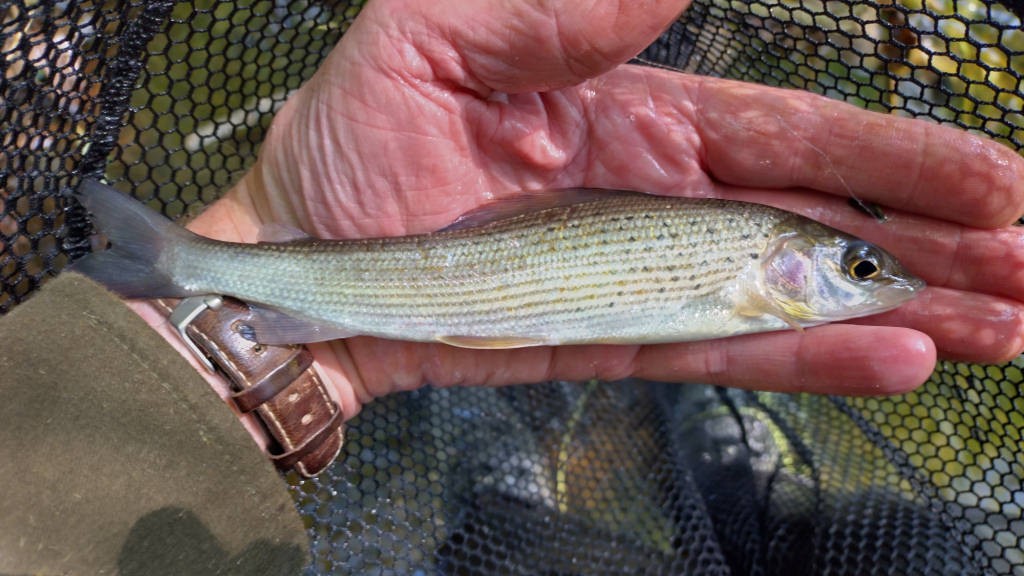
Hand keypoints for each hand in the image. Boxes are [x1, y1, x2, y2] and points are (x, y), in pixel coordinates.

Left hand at [137, 0, 1023, 421]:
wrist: (301, 259)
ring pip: (788, 295)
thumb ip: (558, 4)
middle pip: (817, 220)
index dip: (891, 159)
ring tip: (1002, 325)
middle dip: (927, 242)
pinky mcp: (607, 343)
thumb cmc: (354, 138)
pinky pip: (718, 350)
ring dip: (896, 311)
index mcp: (635, 115)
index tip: (993, 179)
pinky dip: (803, 357)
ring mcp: (639, 277)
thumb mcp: (436, 33)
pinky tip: (891, 360)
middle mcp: (657, 199)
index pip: (789, 138)